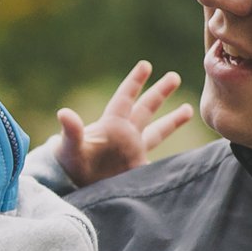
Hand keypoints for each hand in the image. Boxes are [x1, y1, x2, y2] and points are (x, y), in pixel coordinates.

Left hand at [56, 60, 193, 187]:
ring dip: (172, 121)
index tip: (145, 65)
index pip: (125, 98)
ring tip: (188, 108)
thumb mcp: (70, 146)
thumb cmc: (68, 162)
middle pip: (146, 108)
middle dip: (160, 92)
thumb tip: (63, 113)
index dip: (134, 81)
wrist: (74, 185)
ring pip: (157, 131)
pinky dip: (173, 158)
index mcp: (112, 124)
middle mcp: (126, 134)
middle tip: (174, 76)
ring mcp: (133, 150)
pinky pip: (159, 160)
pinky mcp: (137, 168)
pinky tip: (188, 154)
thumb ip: (72, 130)